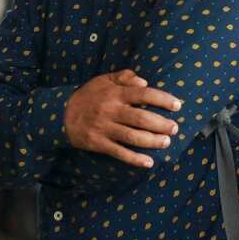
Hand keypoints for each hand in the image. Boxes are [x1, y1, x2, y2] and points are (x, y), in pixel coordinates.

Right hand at [63, 70, 182, 167]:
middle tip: (175, 128)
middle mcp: (111, 110)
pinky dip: (134, 159)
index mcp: (115, 93)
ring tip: (166, 143)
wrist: (61, 114)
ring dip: (152, 141)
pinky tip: (148, 162)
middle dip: (161, 124)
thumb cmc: (88, 95)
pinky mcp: (98, 143)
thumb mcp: (103, 79)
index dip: (162, 99)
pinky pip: (119, 152)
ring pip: (132, 136)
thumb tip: (144, 82)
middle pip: (141, 118)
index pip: (144, 94)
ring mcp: (104, 128)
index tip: (177, 105)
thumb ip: (124, 77)